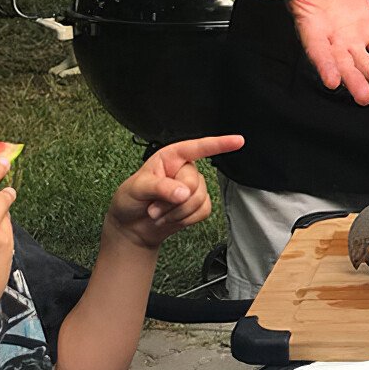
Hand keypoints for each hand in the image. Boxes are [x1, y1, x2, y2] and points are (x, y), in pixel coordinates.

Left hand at [106, 136, 242, 249]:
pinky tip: (170, 219)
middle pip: (194, 183)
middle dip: (172, 201)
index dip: (219, 144)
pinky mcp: (198, 206)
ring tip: (158, 214)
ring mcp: (193, 188)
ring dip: (175, 213)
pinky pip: (202, 212)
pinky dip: (184, 220)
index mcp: (171, 157)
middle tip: (153, 207)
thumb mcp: (136, 189)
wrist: (132, 228)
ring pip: (199, 199)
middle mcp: (184, 170)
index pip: (198, 148)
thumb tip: (183, 192)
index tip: (238, 141)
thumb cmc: (130, 200)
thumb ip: (160, 187)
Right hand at [251, 0, 368, 104]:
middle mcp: (331, 40)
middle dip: (353, 80)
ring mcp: (351, 39)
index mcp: (311, 28)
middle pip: (343, 64)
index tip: (331, 82)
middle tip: (364, 98)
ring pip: (365, 62)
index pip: (317, 51)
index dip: (324, 65)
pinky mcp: (367, 32)